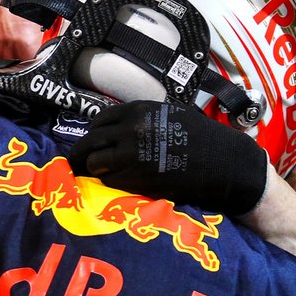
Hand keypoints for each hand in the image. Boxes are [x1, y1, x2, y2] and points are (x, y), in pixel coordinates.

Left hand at [68, 101, 267, 214]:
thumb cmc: (200, 136)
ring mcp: (131, 156)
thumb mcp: (167, 114)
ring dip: (94, 170)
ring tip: (97, 175)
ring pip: (95, 163)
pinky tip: (118, 183)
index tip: (94, 142)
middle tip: (74, 163)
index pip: (98, 122)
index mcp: (136, 111)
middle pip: (89, 142)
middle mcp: (129, 131)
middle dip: (80, 153)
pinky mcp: (137, 180)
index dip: (94, 134)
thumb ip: (141, 119)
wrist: (221, 161)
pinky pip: (110, 181)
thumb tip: (118, 129)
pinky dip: (109, 183)